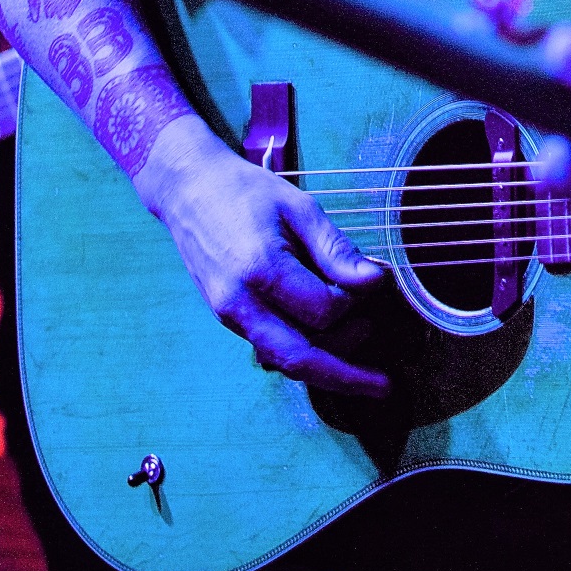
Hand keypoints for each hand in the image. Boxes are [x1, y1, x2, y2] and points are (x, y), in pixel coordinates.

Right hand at [134, 120, 390, 396]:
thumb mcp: (300, 208)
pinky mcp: (228, 318)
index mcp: (260, 270)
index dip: (356, 303)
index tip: (376, 280)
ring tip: (361, 345)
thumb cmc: (247, 192)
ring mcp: (228, 315)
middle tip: (382, 379)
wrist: (189, 191)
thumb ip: (336, 249)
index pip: (323, 311)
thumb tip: (374, 281)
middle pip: (298, 359)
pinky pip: (268, 348)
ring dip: (325, 365)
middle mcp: (239, 303)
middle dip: (345, 376)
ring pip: (283, 360)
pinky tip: (329, 343)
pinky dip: (301, 353)